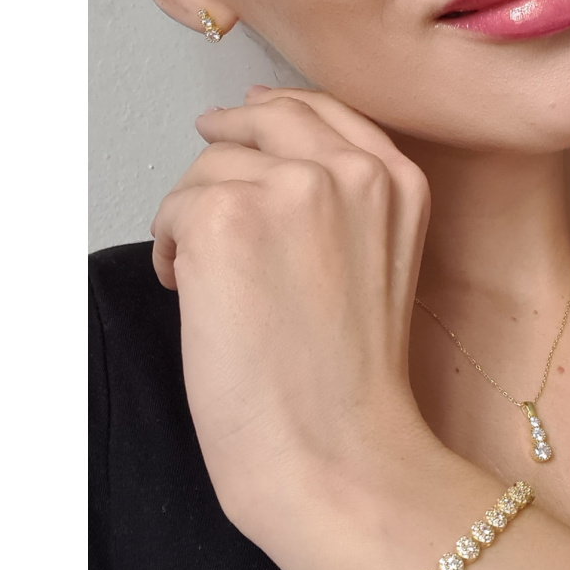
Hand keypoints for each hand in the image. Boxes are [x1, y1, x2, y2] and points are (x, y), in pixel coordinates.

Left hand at [150, 87, 435, 549]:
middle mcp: (351, 171)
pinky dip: (170, 251)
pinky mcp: (226, 216)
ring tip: (205, 280)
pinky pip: (174, 208)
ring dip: (196, 215)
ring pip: (212, 166)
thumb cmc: (352, 390)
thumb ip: (342, 209)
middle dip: (227, 144)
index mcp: (398, 184)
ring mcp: (290, 188)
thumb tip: (263, 167)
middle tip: (202, 174)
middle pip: (265, 119)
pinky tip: (190, 296)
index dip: (277, 114)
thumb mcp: (380, 270)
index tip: (248, 118)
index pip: (325, 112)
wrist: (336, 457)